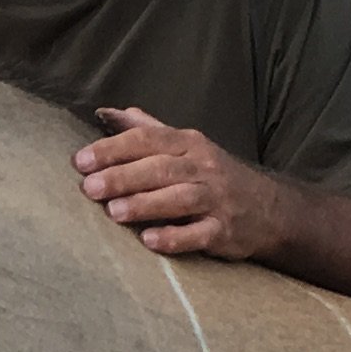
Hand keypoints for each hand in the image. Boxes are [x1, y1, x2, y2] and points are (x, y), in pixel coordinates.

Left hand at [73, 108, 350, 306]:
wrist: (270, 208)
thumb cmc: (213, 175)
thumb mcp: (185, 146)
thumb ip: (146, 129)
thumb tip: (108, 110)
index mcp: (189, 144)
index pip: (148, 140)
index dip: (113, 149)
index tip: (81, 160)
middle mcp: (203, 168)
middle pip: (160, 169)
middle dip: (122, 177)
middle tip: (88, 187)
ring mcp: (216, 200)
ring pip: (178, 199)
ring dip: (145, 204)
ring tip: (113, 212)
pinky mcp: (224, 231)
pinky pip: (198, 234)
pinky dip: (174, 237)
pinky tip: (150, 240)